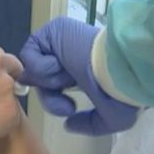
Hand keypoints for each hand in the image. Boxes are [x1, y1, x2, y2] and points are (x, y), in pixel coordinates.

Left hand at [18, 17, 138, 135]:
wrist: (123, 68)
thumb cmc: (122, 92)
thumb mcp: (112, 118)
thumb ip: (89, 124)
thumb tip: (68, 124)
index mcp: (83, 70)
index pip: (54, 85)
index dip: (54, 98)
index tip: (68, 107)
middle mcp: (71, 54)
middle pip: (41, 80)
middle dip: (51, 96)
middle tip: (68, 104)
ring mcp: (62, 40)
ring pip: (35, 68)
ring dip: (50, 81)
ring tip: (69, 79)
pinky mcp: (54, 29)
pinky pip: (30, 53)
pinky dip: (42, 67)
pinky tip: (62, 66)